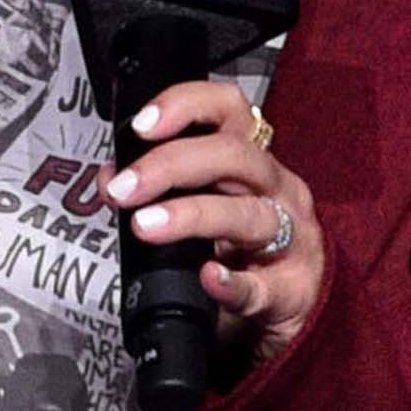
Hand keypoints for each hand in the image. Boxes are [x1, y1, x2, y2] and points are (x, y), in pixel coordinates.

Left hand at [102, 78, 326, 368]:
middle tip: (126, 189)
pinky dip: (233, 283)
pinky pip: (264, 286)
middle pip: (234, 157)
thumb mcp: (207, 206)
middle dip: (171, 165)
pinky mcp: (294, 291)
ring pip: (248, 214)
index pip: (229, 110)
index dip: (187, 106)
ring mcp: (292, 239)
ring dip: (191, 216)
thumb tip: (111, 179)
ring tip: (147, 225)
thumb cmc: (251, 245)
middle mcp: (277, 189)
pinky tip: (208, 277)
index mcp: (253, 160)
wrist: (299, 305)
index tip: (143, 125)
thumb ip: (157, 189)